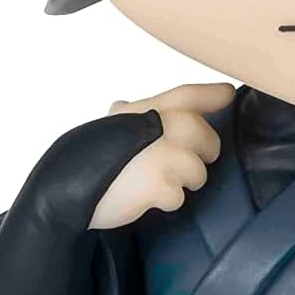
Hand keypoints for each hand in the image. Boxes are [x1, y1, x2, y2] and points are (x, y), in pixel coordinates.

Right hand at [89, 82, 234, 228]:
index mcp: (143, 110)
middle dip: (201, 152)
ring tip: (156, 181)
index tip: (228, 93)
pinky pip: (179, 196)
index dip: (211, 93)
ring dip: (183, 181)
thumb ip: (127, 116)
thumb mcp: (108, 126)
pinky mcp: (158, 183)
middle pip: (205, 136)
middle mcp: (155, 125)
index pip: (186, 95)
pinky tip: (146, 196)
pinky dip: (166, 200)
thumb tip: (122, 104)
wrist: (65, 188)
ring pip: (197, 171)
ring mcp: (159, 153)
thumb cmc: (88, 158)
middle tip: (181, 163)